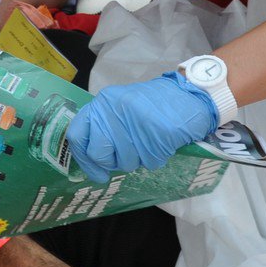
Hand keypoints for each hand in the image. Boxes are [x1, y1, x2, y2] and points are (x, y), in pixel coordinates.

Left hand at [65, 72, 218, 182]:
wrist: (188, 94)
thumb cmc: (153, 104)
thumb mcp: (120, 107)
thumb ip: (103, 126)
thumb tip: (92, 158)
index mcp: (103, 103)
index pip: (77, 135)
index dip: (83, 158)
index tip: (96, 172)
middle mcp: (113, 111)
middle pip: (99, 155)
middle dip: (114, 162)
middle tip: (128, 155)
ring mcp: (134, 122)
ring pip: (125, 162)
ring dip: (139, 159)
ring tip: (148, 142)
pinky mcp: (155, 133)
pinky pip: (149, 162)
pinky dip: (156, 157)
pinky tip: (161, 142)